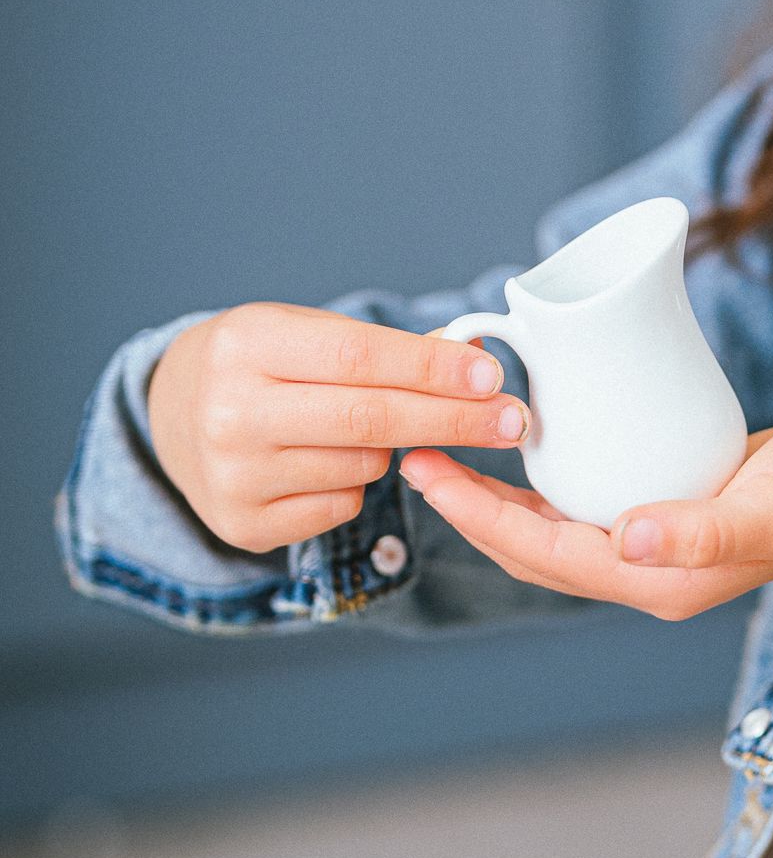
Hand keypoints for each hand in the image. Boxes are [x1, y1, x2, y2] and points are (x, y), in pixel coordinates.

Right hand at [146, 303, 531, 553]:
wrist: (173, 414)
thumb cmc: (261, 363)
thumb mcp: (306, 333)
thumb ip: (383, 347)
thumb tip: (474, 364)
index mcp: (246, 344)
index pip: (358, 357)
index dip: (431, 369)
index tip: (490, 377)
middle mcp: (230, 412)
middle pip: (369, 419)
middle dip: (454, 420)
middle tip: (513, 421)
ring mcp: (233, 475)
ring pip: (363, 466)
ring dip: (394, 449)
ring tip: (364, 427)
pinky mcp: (243, 525)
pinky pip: (341, 505)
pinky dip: (355, 484)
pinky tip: (325, 461)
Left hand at [399, 412, 772, 619]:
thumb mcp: (767, 505)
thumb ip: (702, 531)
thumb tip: (627, 538)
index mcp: (657, 579)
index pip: (540, 552)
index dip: (476, 515)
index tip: (425, 468)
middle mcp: (647, 571)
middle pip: (532, 549)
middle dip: (470, 509)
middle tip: (416, 454)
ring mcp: (656, 547)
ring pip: (553, 530)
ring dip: (499, 498)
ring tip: (454, 451)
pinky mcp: (667, 516)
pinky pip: (585, 508)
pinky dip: (544, 483)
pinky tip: (527, 445)